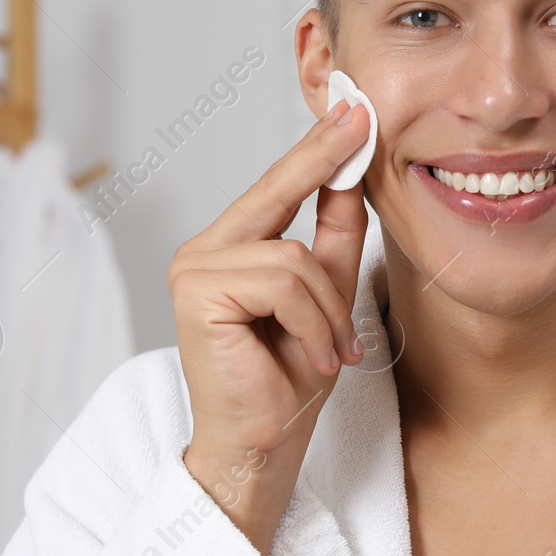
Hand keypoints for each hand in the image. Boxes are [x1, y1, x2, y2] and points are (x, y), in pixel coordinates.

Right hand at [168, 98, 370, 555]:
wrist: (263, 446)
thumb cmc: (287, 379)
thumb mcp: (327, 295)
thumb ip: (333, 237)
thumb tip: (353, 176)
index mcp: (230, 247)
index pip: (279, 185)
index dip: (317, 146)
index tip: (352, 108)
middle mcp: (203, 249)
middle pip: (280, 193)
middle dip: (326, 167)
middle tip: (362, 119)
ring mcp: (193, 268)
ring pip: (295, 255)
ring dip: (328, 309)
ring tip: (329, 350)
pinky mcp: (197, 293)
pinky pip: (283, 282)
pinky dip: (312, 323)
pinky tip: (311, 357)